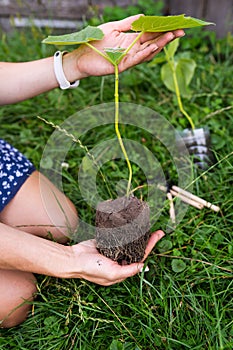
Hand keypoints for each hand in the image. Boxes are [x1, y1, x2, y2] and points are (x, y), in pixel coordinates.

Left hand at [63, 14, 184, 80]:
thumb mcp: (113, 27)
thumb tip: (143, 16)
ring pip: (147, 52)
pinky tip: (153, 47)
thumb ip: (128, 24)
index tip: (176, 25)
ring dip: (159, 44)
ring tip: (170, 37)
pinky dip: (145, 53)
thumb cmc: (96, 41)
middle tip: (180, 31)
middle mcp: (133, 49)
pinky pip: (136, 59)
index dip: (163, 30)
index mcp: (132, 39)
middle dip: (167, 37)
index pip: (151, 34)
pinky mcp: (122, 65)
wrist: (82, 56)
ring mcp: (129, 58)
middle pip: (153, 42)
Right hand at [67, 230, 163, 285]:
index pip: (141, 258)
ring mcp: (113, 251)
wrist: (74, 259)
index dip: (150, 247)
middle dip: (148, 240)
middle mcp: (120, 261)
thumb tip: (143, 266)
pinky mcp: (106, 243)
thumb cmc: (92, 269)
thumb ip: (128, 271)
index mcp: (122, 270)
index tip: (157, 236)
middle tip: (158, 231)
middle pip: (137, 249)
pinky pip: (118, 237)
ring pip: (129, 242)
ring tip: (147, 227)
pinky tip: (132, 226)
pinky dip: (126, 232)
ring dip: (138, 235)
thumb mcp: (112, 273)